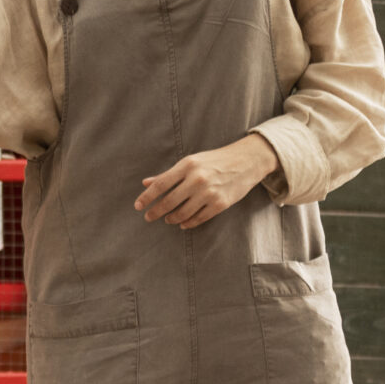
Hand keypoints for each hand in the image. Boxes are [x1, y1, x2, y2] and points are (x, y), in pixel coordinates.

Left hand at [135, 134, 279, 228]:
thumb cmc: (215, 160)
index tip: (138, 207)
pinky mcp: (220, 204)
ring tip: (167, 219)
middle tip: (148, 217)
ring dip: (171, 218)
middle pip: (169, 201)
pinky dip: (188, 223)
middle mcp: (197, 179)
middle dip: (155, 212)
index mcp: (187, 165)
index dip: (146, 197)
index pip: (160, 185)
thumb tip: (146, 183)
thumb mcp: (191, 161)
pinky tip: (182, 223)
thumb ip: (168, 174)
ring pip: (182, 213)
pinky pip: (198, 218)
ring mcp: (209, 193)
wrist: (246, 161)